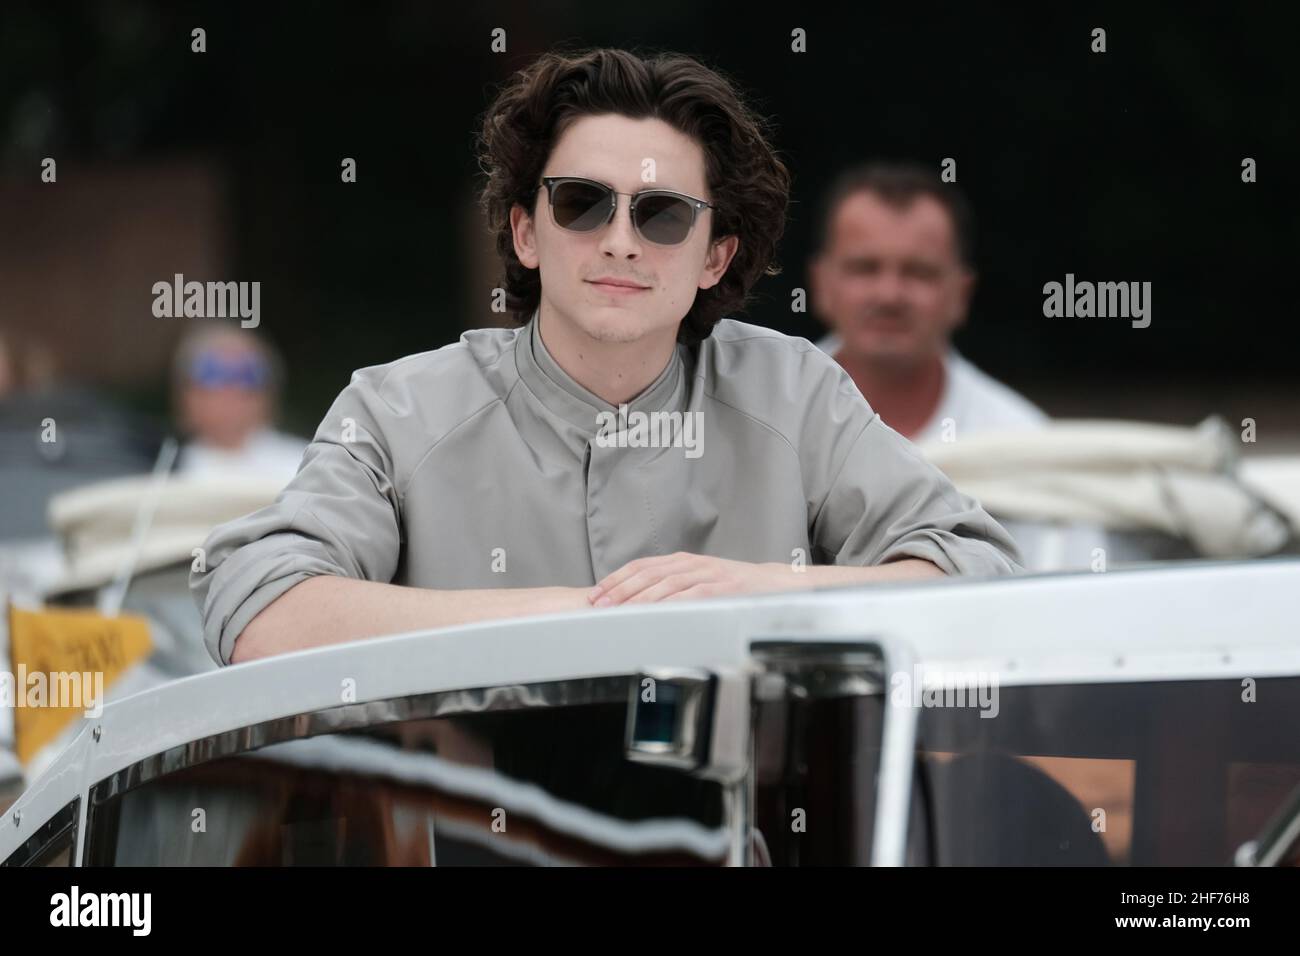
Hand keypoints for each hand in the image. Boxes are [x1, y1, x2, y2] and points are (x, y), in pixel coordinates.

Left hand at [587, 552, 795, 606]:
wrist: (774, 584)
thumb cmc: (735, 587)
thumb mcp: (701, 581)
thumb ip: (674, 588)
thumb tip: (641, 605)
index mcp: (684, 561)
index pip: (642, 566)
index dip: (617, 579)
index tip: (596, 593)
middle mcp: (692, 564)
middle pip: (647, 574)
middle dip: (620, 590)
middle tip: (599, 605)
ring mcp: (707, 575)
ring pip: (665, 584)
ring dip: (639, 599)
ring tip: (619, 611)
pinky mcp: (721, 588)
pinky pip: (690, 595)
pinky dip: (670, 604)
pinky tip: (654, 614)